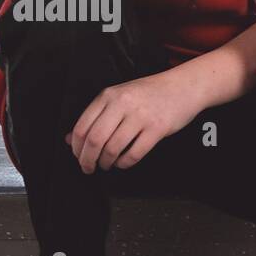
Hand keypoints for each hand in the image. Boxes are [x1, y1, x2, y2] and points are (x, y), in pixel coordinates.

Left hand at [66, 70, 200, 172]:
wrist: (183, 87)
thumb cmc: (150, 93)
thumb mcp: (119, 97)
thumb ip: (96, 116)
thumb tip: (71, 139)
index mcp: (109, 96)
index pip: (83, 126)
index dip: (76, 147)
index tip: (78, 156)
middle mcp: (123, 104)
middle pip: (95, 140)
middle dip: (87, 159)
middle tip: (88, 168)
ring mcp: (141, 117)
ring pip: (113, 148)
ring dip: (106, 162)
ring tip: (107, 165)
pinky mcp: (157, 129)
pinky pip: (134, 153)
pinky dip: (125, 163)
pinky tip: (123, 162)